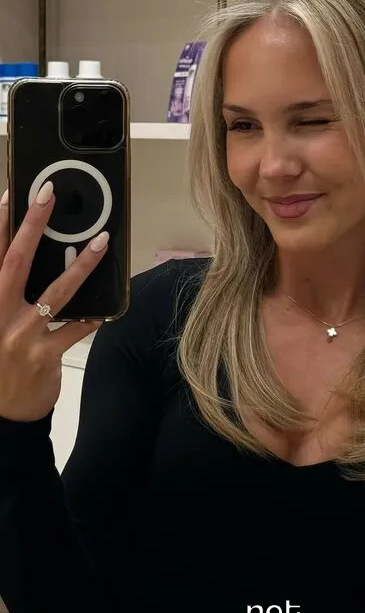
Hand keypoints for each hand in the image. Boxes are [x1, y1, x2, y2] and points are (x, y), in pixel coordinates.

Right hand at [0, 181, 106, 422]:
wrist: (0, 417)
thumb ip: (6, 293)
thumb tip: (26, 257)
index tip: (10, 195)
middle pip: (15, 261)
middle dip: (32, 225)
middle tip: (48, 195)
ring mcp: (21, 335)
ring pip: (56, 291)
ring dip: (80, 265)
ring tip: (101, 241)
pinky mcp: (44, 355)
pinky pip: (74, 330)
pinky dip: (91, 319)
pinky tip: (107, 311)